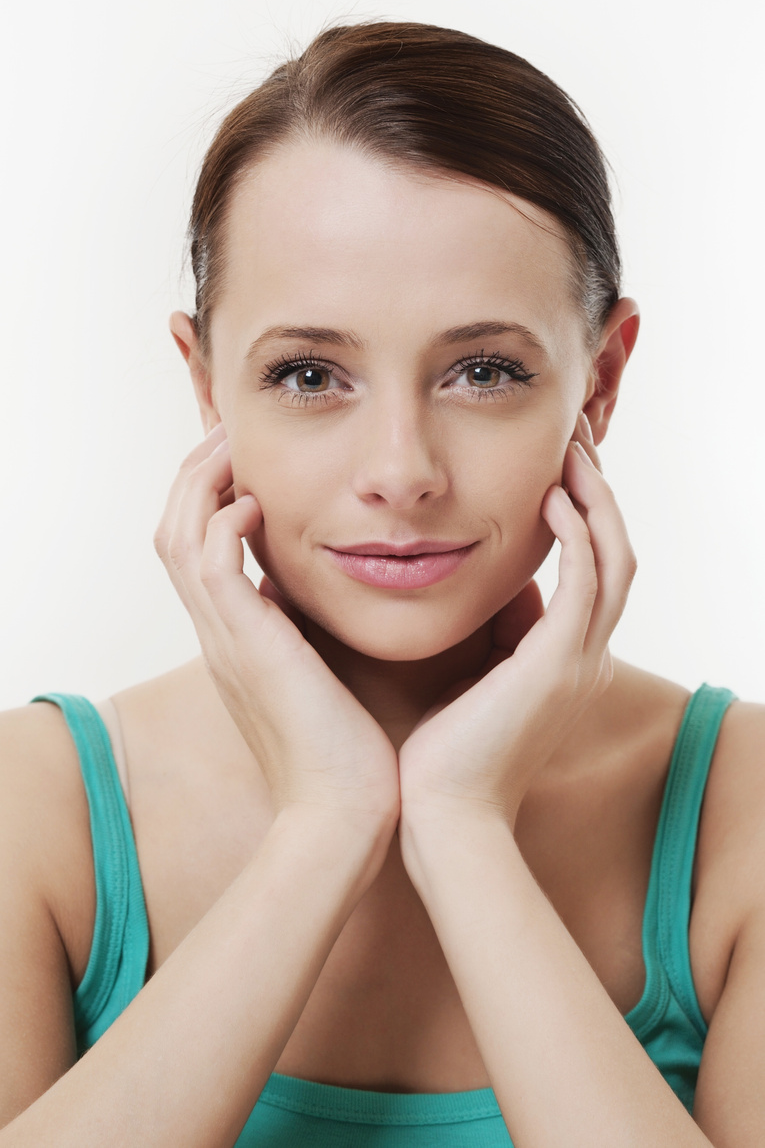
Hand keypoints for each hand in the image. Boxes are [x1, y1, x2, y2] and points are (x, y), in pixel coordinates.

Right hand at [153, 423, 399, 831]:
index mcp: (239, 638)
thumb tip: (336, 593)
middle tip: (230, 435)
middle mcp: (221, 634)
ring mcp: (226, 640)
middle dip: (198, 475)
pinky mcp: (246, 647)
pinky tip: (257, 502)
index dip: (213, 497)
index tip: (249, 460)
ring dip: (201, 484)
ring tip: (233, 446)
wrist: (345, 816)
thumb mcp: (327, 677)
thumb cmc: (351, 755)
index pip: (202, 548)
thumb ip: (319, 633)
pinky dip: (223, 523)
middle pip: (176, 529)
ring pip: (180, 537)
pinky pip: (210, 567)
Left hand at [397, 414, 636, 832]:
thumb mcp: (473, 678)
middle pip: (615, 553)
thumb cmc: (441, 755)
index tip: (555, 468)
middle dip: (599, 493)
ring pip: (613, 559)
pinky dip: (577, 536)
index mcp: (564, 661)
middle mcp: (583, 657)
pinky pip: (586, 582)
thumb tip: (492, 590)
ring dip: (598, 501)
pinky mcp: (557, 664)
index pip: (592, 570)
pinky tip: (553, 497)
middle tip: (576, 440)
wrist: (441, 815)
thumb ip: (491, 633)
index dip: (582, 516)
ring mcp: (578, 661)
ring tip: (573, 450)